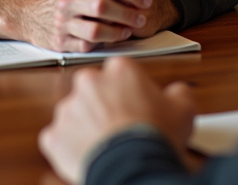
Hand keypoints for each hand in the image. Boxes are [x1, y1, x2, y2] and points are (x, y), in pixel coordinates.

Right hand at [0, 0, 170, 51]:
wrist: (29, 15)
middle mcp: (68, 1)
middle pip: (104, 6)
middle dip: (128, 13)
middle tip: (141, 17)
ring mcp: (63, 23)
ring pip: (96, 30)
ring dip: (118, 31)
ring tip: (128, 29)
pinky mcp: (60, 42)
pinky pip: (87, 46)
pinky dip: (104, 43)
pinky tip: (113, 38)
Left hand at [39, 57, 194, 184]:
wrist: (132, 168)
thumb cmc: (156, 137)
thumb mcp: (183, 109)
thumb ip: (178, 93)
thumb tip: (177, 92)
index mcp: (118, 69)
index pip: (121, 73)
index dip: (130, 92)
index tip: (137, 107)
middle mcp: (88, 82)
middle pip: (95, 91)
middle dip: (105, 106)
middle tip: (121, 127)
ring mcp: (68, 109)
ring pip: (76, 115)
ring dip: (87, 127)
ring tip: (108, 146)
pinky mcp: (54, 135)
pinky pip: (59, 139)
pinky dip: (70, 148)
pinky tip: (90, 156)